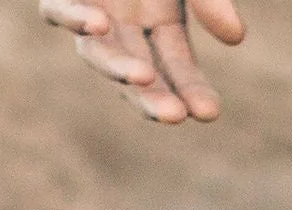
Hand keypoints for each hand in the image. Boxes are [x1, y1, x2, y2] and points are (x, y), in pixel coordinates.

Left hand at [40, 0, 246, 123]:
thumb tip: (235, 39)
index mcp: (160, 20)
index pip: (179, 69)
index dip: (193, 91)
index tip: (208, 113)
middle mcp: (125, 20)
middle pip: (139, 71)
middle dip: (156, 96)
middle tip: (175, 116)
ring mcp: (91, 4)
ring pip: (96, 53)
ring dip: (118, 69)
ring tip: (142, 77)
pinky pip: (56, 10)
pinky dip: (74, 18)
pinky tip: (98, 24)